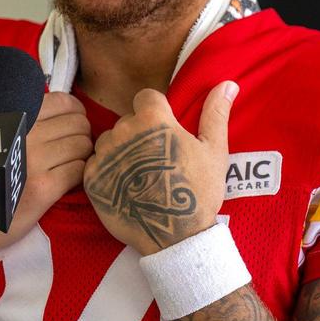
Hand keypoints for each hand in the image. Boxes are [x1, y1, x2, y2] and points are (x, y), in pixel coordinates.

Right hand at [0, 92, 92, 253]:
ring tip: (68, 164)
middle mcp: (26, 136)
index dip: (76, 113)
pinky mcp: (44, 187)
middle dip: (81, 135)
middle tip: (71, 148)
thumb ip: (30, 119)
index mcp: (16, 118)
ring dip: (81, 155)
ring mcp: (35, 161)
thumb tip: (70, 107)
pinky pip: (79, 170)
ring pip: (83, 146)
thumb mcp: (3, 135)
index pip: (64, 102)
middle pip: (79, 124)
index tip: (72, 124)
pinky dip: (78, 174)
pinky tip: (65, 180)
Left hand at [83, 81, 237, 255]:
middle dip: (140, 133)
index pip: (146, 97)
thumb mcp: (213, 150)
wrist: (174, 236)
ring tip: (141, 175)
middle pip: (128, 120)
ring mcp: (105, 155)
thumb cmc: (198, 191)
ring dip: (121, 151)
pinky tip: (126, 186)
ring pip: (109, 141)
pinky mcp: (91, 178)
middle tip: (157, 159)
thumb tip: (228, 83)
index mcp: (153, 118)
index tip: (165, 133)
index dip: (157, 113)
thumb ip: (215, 112)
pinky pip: (97, 163)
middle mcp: (124, 130)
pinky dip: (108, 171)